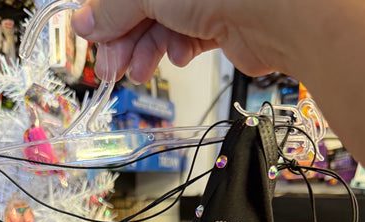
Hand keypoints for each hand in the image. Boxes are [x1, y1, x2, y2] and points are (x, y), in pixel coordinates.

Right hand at [71, 0, 286, 81]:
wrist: (279, 13)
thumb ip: (113, 8)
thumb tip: (85, 22)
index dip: (105, 11)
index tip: (91, 35)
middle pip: (140, 6)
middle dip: (123, 38)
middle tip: (111, 66)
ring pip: (162, 24)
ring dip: (146, 51)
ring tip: (139, 72)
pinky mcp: (220, 22)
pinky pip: (187, 37)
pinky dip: (178, 50)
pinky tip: (179, 57)